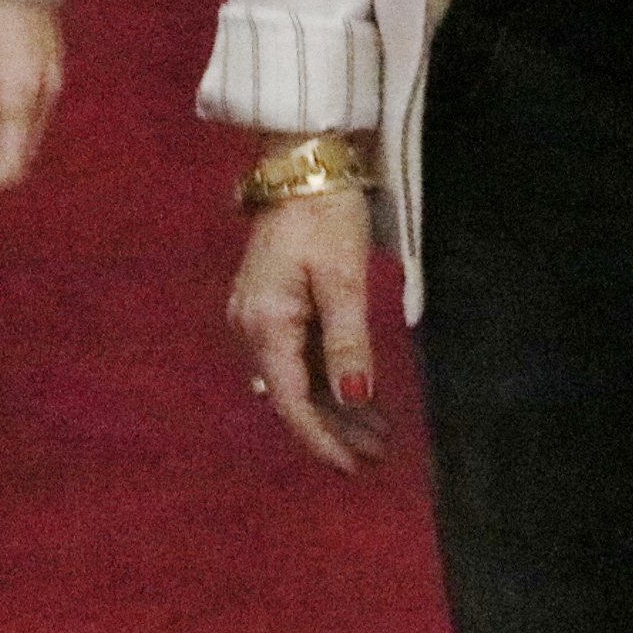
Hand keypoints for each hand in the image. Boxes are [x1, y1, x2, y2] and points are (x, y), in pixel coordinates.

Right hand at [227, 165, 387, 472]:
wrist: (302, 164)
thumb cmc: (325, 216)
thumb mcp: (344, 281)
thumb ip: (349, 345)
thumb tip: (356, 402)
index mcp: (265, 324)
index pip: (291, 402)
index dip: (322, 440)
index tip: (354, 468)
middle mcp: (251, 327)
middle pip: (292, 396)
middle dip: (336, 429)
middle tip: (381, 454)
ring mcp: (257, 316)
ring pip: (296, 379)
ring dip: (334, 407)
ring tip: (378, 433)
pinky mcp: (270, 304)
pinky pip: (297, 357)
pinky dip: (327, 379)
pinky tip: (358, 392)